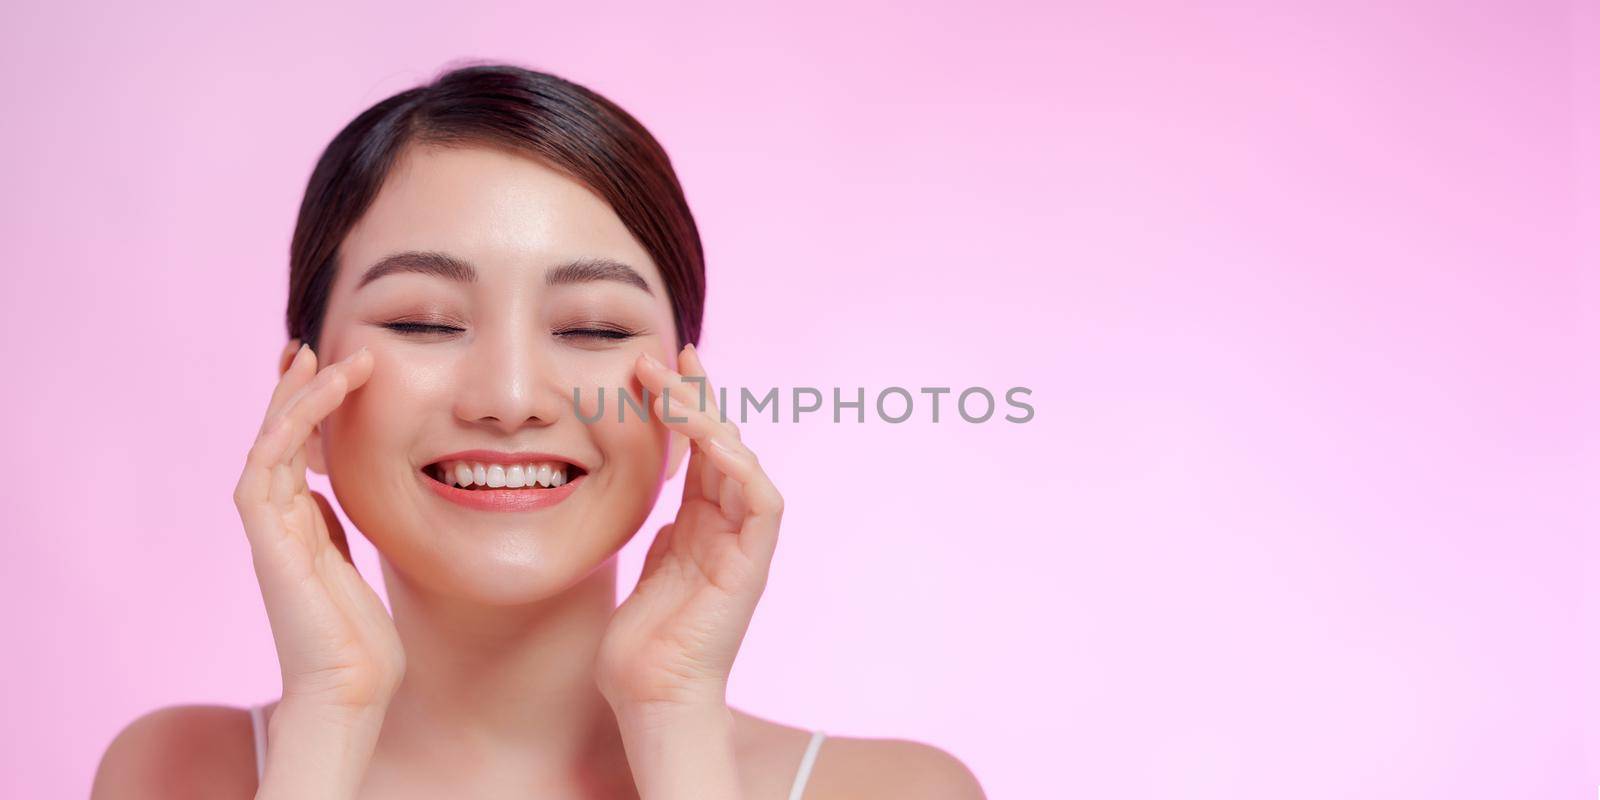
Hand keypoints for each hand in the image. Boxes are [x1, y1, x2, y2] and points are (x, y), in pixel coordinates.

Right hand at [233, 341, 404, 714]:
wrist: (350, 692)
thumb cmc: (359, 643)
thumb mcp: (352, 567)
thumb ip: (332, 530)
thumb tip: (324, 493)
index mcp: (298, 527)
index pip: (294, 453)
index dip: (305, 410)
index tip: (328, 370)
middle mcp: (277, 524)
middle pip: (274, 439)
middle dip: (291, 390)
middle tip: (312, 346)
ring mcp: (269, 533)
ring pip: (269, 445)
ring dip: (295, 399)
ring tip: (323, 358)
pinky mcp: (269, 544)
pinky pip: (265, 472)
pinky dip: (283, 431)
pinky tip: (310, 399)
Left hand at [596, 344, 784, 715]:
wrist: (652, 698)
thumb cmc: (641, 645)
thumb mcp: (644, 563)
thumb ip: (660, 526)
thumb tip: (659, 493)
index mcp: (702, 523)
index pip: (699, 448)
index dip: (685, 404)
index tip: (660, 362)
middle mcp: (728, 526)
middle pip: (722, 443)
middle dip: (696, 395)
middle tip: (666, 356)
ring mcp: (744, 544)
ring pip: (742, 462)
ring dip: (710, 420)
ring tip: (674, 388)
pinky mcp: (753, 564)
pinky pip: (762, 503)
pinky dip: (742, 467)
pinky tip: (713, 440)